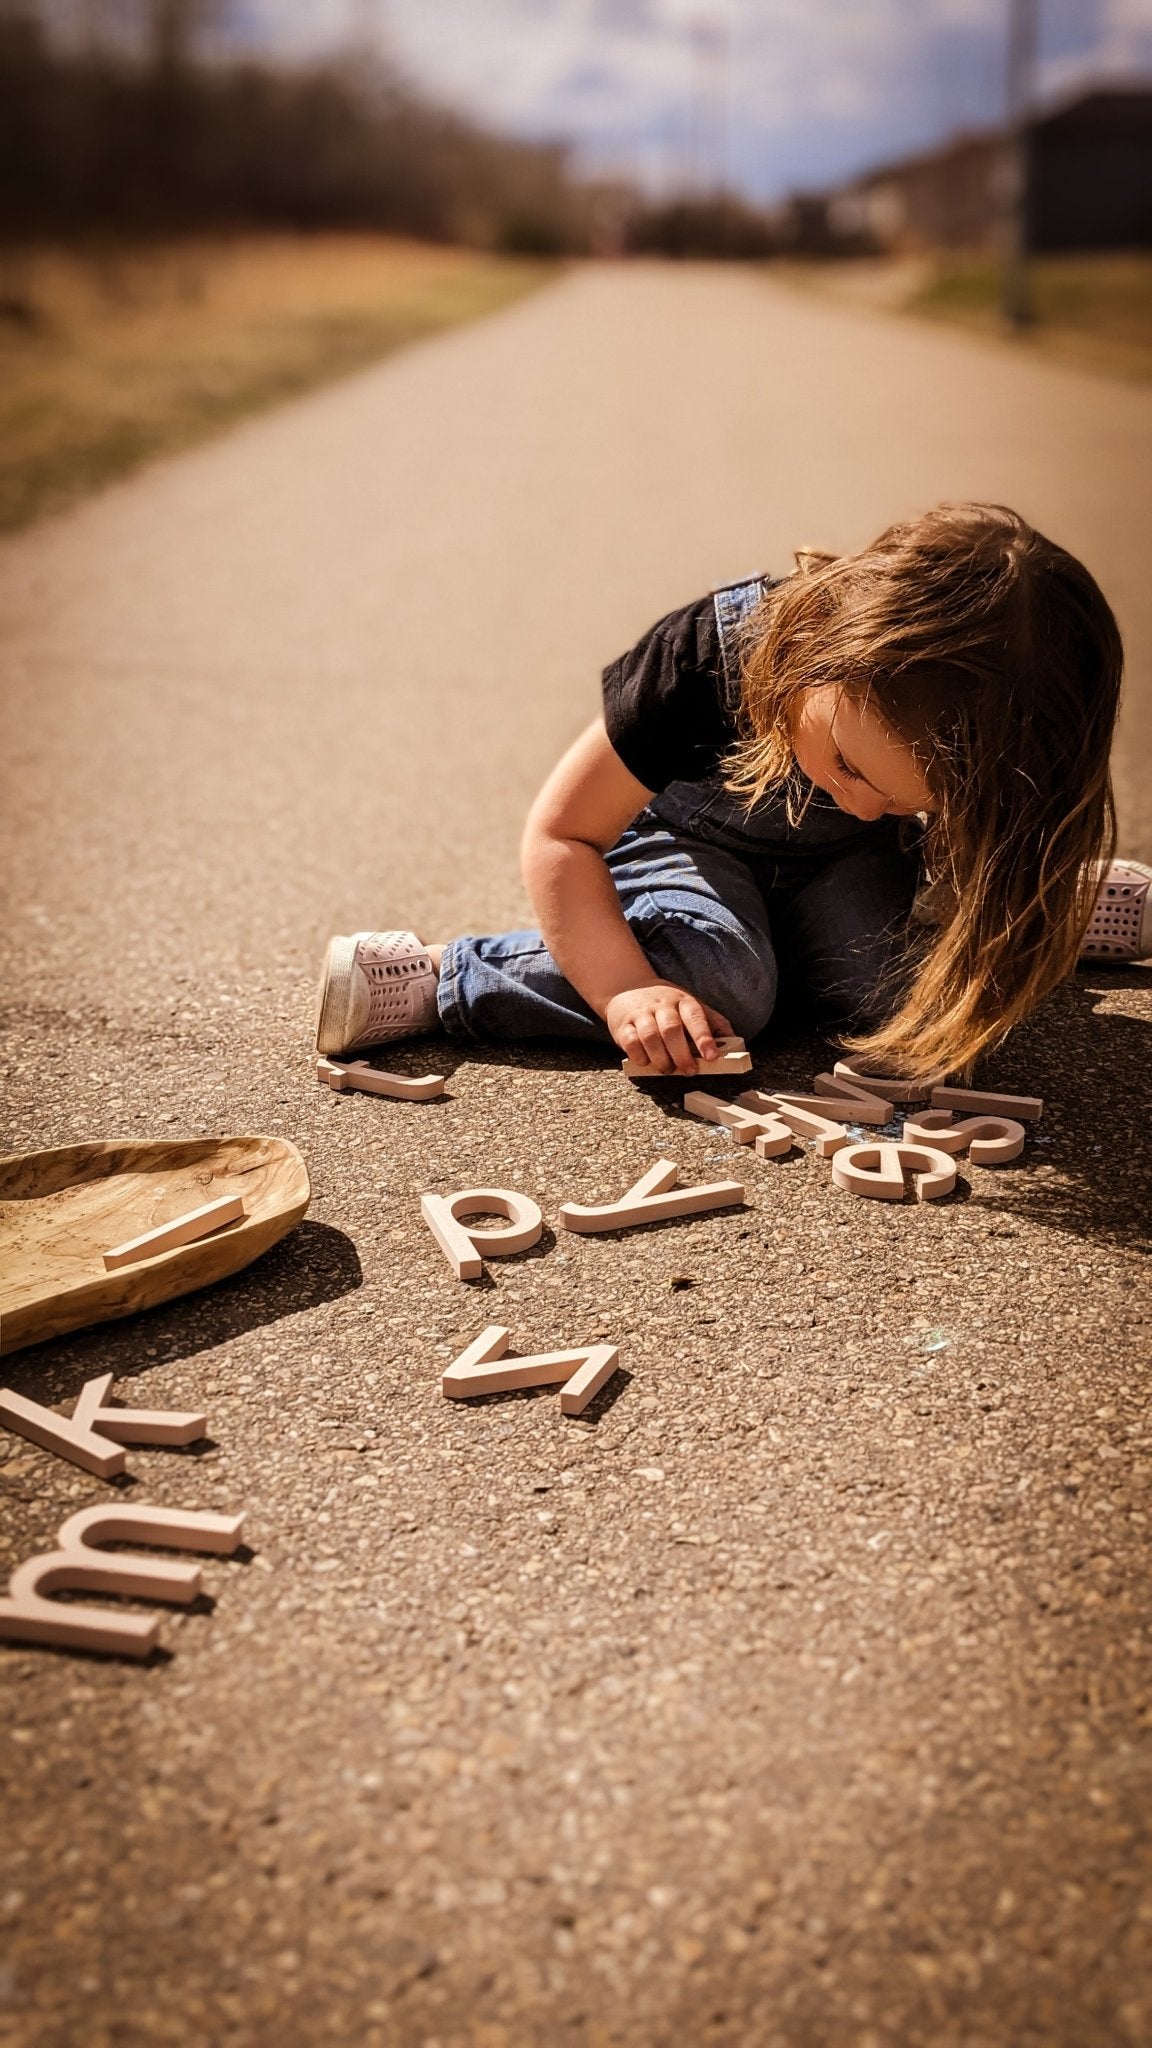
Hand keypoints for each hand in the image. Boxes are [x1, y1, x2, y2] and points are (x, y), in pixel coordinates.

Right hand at [604, 983, 733, 1077]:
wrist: (627, 987)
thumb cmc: (666, 1004)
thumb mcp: (691, 1005)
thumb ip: (713, 1023)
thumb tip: (735, 1043)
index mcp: (683, 1001)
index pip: (695, 1017)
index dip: (704, 1037)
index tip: (712, 1056)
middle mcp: (661, 1005)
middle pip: (672, 1029)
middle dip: (682, 1054)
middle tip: (689, 1070)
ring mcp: (641, 1014)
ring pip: (650, 1037)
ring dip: (661, 1059)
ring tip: (668, 1069)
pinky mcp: (622, 1026)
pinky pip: (630, 1043)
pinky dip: (640, 1057)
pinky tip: (647, 1062)